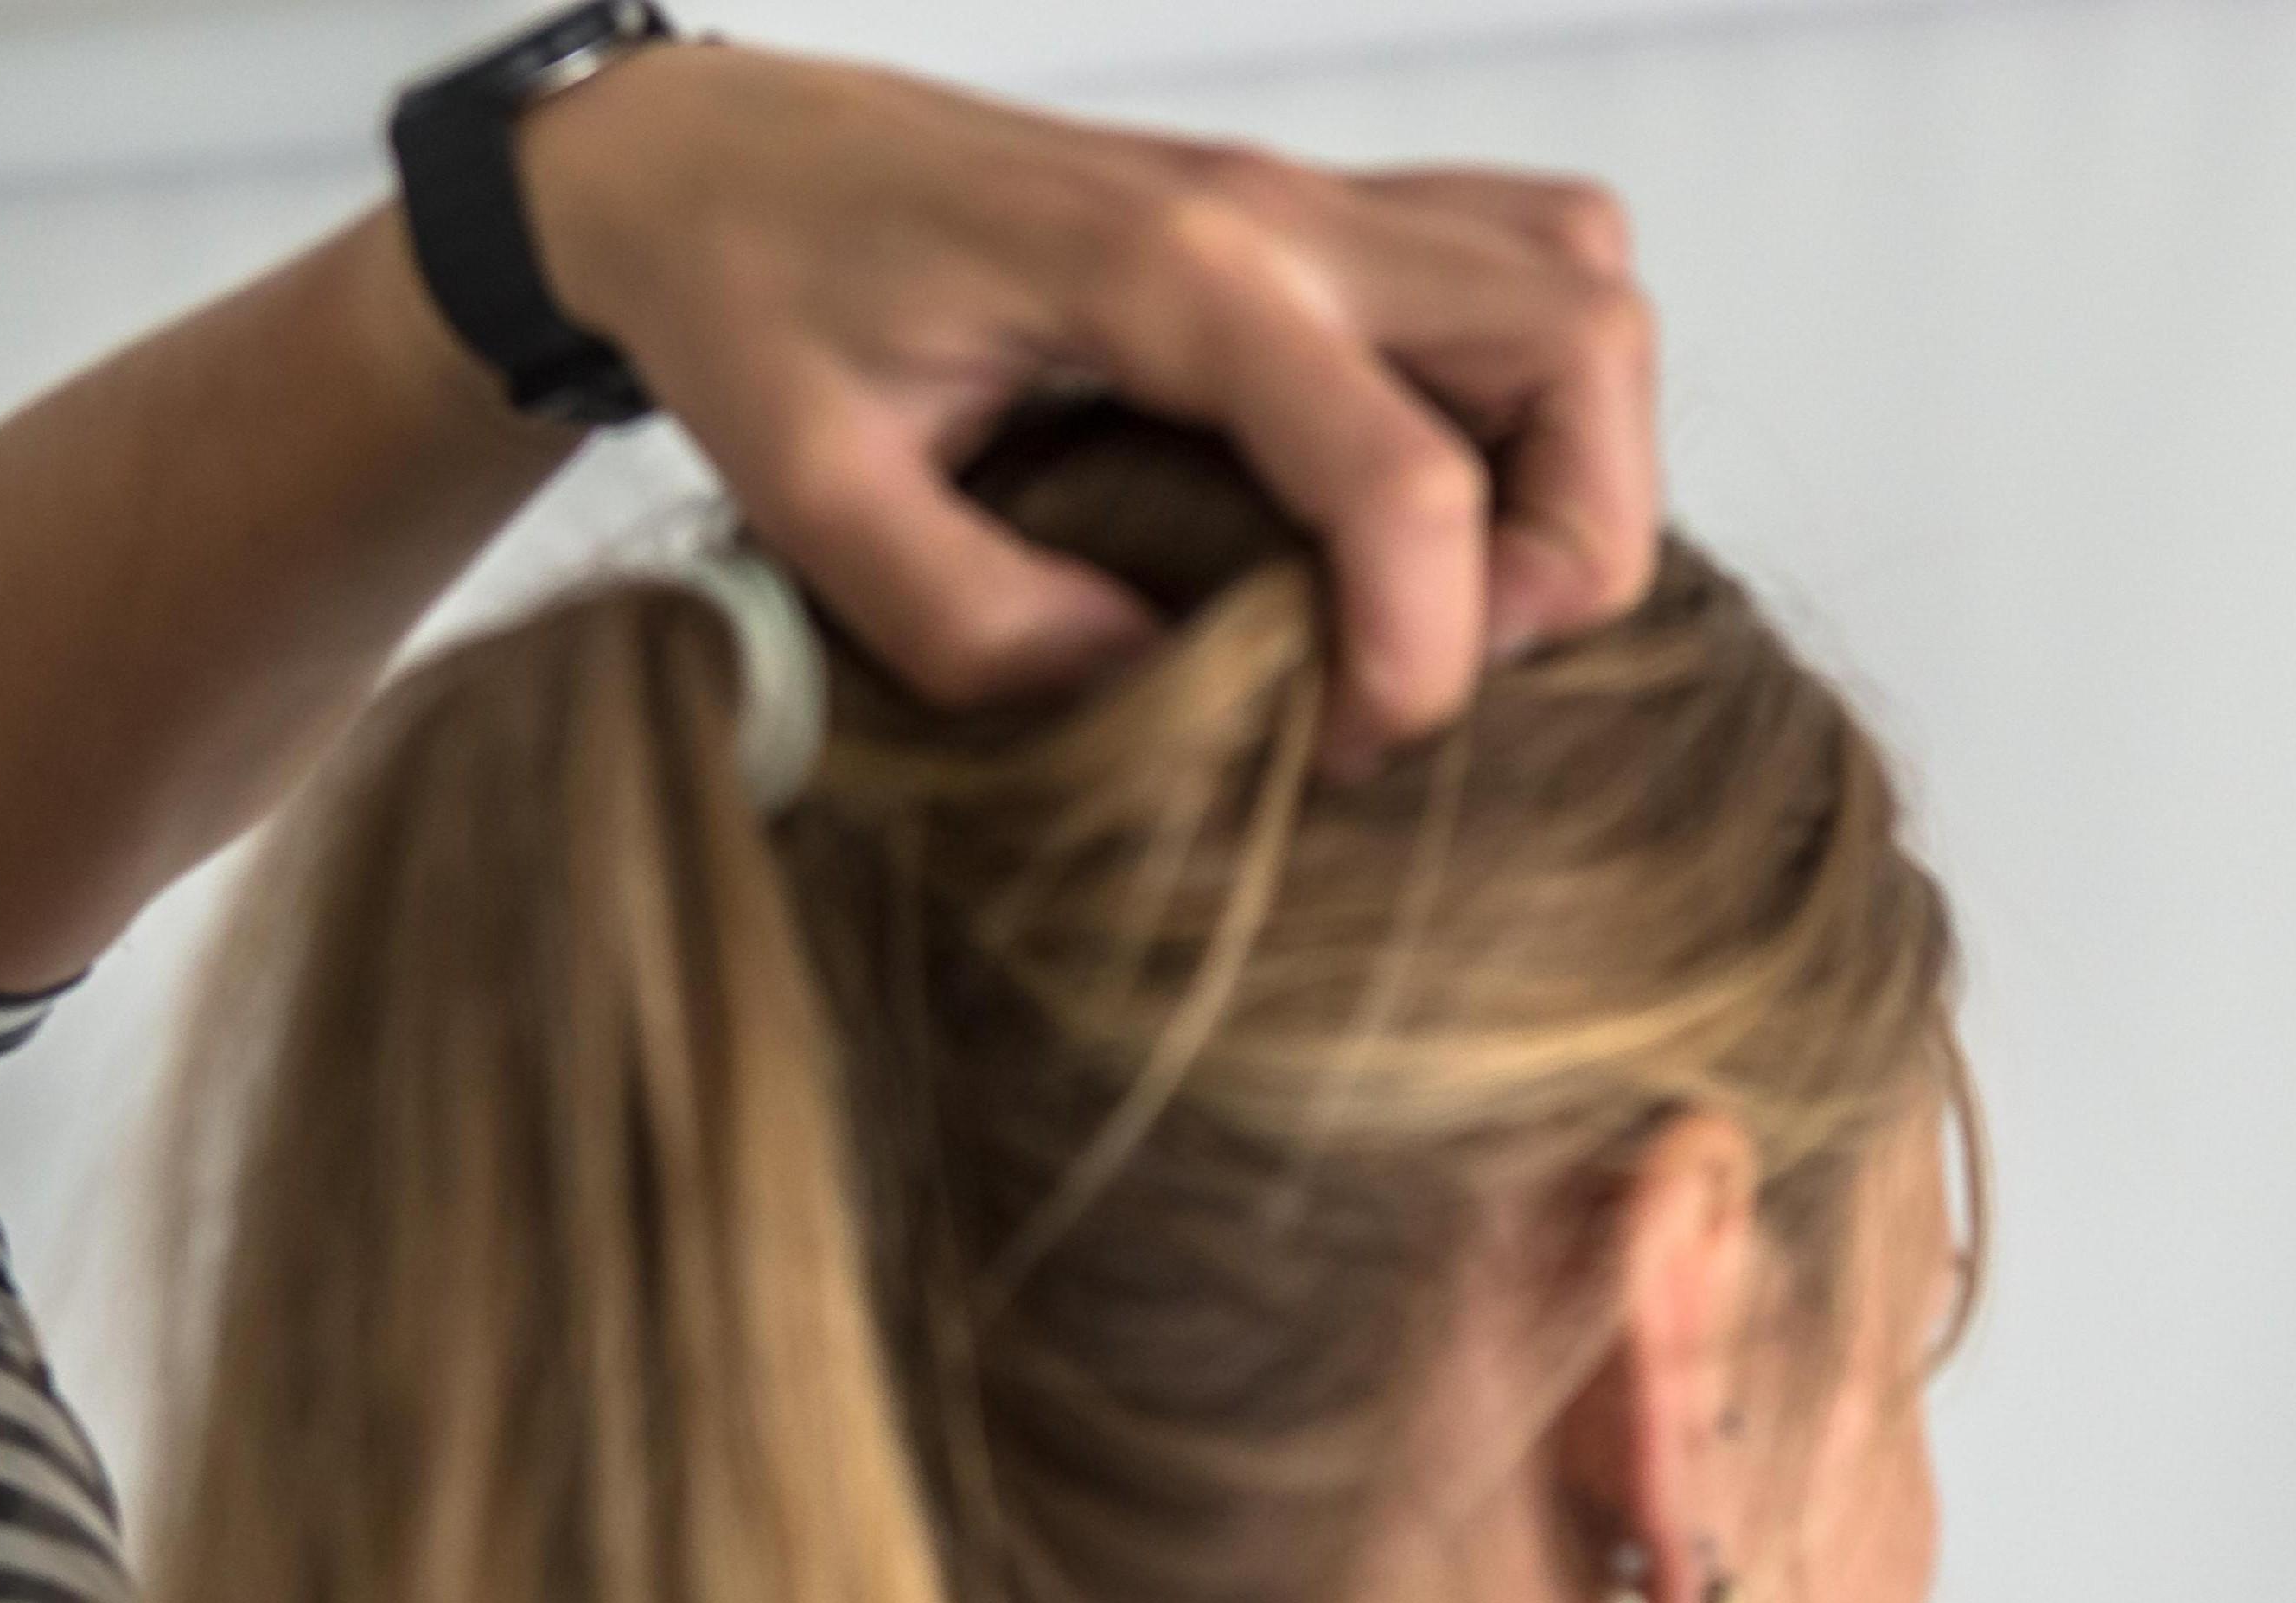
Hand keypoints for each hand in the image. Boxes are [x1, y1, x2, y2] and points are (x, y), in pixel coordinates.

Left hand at [519, 45, 1659, 770]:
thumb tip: (1156, 701)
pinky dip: (1540, 391)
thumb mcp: (812, 492)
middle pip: (1578, 343)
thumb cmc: (754, 296)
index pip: (1406, 473)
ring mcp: (1308, 194)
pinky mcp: (1314, 211)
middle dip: (1571, 548)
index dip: (1424, 655)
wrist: (711, 152)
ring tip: (1464, 596)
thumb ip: (973, 623)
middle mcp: (1275, 210)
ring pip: (1584, 285)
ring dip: (1581, 460)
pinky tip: (1433, 499)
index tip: (1349, 756)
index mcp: (1163, 274)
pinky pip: (1524, 259)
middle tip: (1452, 669)